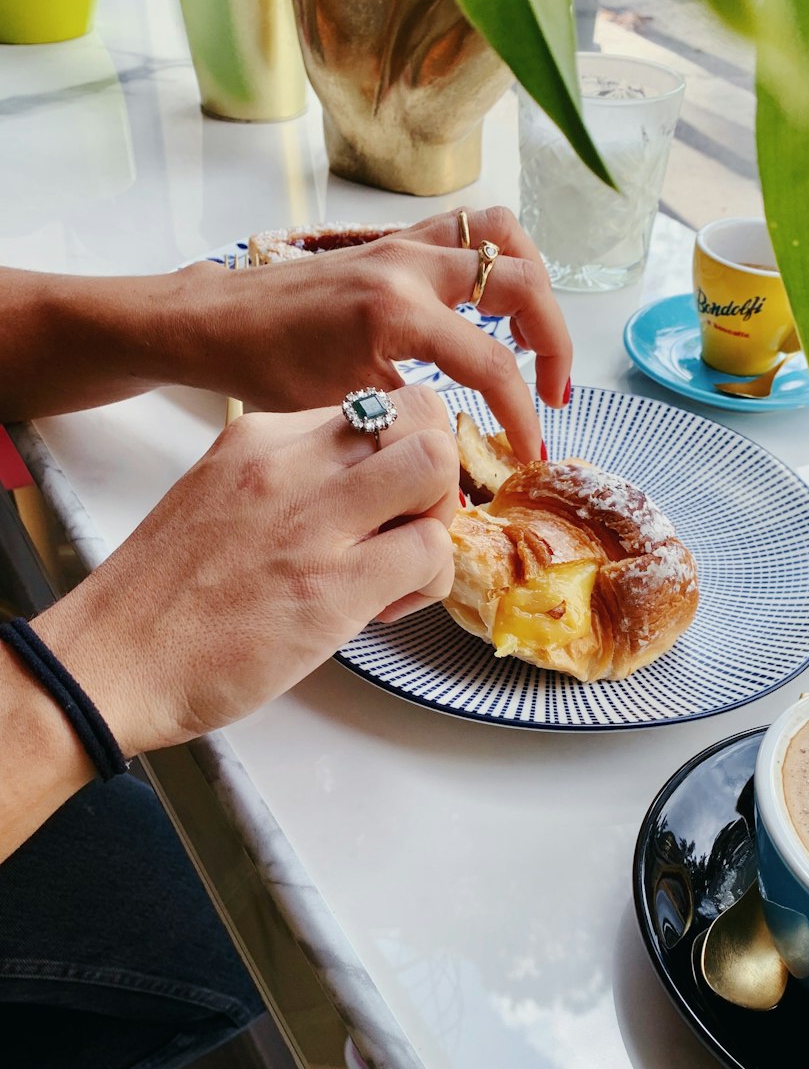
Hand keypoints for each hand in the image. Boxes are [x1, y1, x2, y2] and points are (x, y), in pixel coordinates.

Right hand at [33, 385, 456, 755]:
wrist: (109, 661)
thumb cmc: (163, 596)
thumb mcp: (222, 497)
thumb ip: (289, 481)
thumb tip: (360, 495)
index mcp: (261, 437)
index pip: (374, 407)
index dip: (399, 450)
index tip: (384, 500)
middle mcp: (290, 463)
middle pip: (419, 412)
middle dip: (437, 468)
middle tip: (411, 523)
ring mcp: (313, 521)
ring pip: (435, 464)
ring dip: (440, 517)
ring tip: (404, 565)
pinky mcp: (331, 587)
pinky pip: (430, 551)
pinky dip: (431, 580)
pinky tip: (388, 608)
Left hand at [177, 206, 570, 462]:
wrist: (218, 321)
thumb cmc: (268, 368)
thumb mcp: (346, 408)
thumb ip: (413, 418)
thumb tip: (462, 453)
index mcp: (396, 314)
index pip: (493, 364)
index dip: (523, 415)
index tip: (529, 452)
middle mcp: (409, 265)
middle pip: (523, 282)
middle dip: (554, 342)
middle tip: (552, 393)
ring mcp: (403, 244)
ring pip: (503, 235)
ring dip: (534, 283)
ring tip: (535, 336)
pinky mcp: (395, 241)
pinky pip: (469, 229)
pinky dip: (499, 260)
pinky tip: (492, 306)